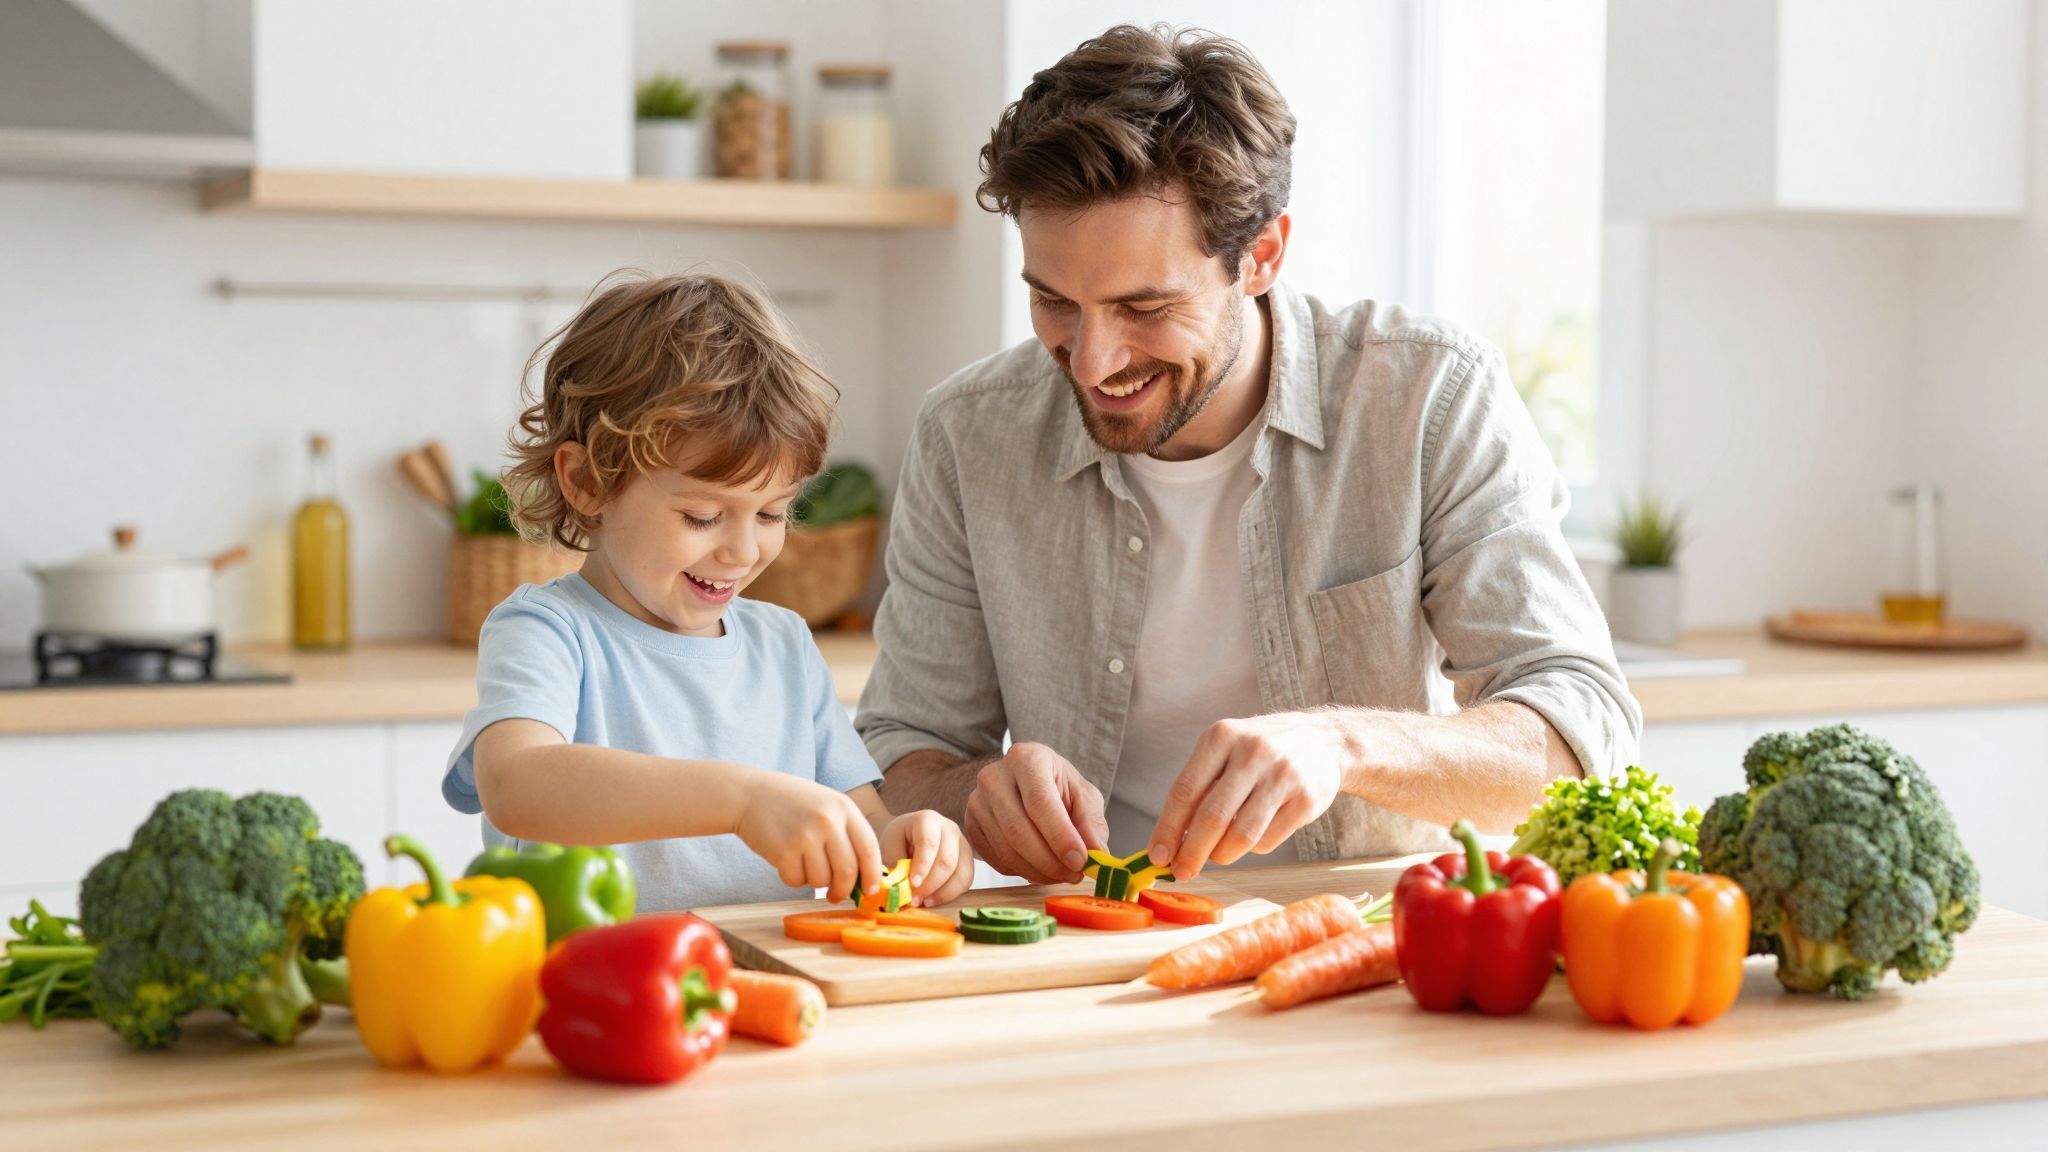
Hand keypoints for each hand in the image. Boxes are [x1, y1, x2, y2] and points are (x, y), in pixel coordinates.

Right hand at [734, 773, 885, 902]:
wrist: (749, 794)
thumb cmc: (792, 804)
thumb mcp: (827, 806)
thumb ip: (847, 833)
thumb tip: (864, 876)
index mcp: (844, 807)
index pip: (869, 848)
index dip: (873, 875)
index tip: (871, 890)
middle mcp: (827, 821)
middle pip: (848, 871)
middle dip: (843, 890)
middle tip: (835, 894)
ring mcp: (805, 836)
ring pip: (822, 880)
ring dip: (814, 881)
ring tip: (803, 861)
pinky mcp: (783, 851)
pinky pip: (797, 882)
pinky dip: (793, 879)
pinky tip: (785, 860)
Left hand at [879, 810, 975, 905]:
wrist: (912, 834)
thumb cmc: (900, 838)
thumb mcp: (890, 845)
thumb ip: (894, 864)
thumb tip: (897, 887)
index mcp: (927, 819)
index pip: (928, 842)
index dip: (922, 865)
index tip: (913, 884)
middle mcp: (949, 828)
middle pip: (947, 860)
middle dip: (930, 884)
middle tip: (915, 899)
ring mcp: (962, 843)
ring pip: (960, 873)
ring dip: (942, 893)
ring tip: (924, 902)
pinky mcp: (968, 859)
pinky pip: (966, 880)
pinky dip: (951, 894)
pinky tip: (934, 899)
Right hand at [962, 743, 1107, 883]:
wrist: (1024, 782)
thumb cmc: (1057, 786)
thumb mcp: (1082, 794)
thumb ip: (1092, 822)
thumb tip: (1097, 854)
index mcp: (1026, 758)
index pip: (1040, 802)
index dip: (1060, 837)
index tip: (1080, 861)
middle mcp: (994, 777)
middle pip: (1018, 831)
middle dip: (1050, 862)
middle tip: (1074, 875)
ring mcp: (977, 802)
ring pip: (1007, 851)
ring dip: (1039, 872)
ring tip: (1062, 875)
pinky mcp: (970, 825)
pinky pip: (997, 860)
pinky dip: (1023, 872)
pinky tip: (1041, 868)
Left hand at [1148, 713, 1351, 878]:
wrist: (1324, 741)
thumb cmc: (1260, 752)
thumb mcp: (1226, 750)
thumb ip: (1199, 787)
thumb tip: (1170, 840)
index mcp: (1222, 736)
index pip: (1185, 790)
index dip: (1167, 828)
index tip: (1158, 855)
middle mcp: (1252, 752)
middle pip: (1212, 817)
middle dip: (1191, 852)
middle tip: (1182, 871)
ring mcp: (1283, 775)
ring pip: (1241, 835)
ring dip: (1222, 855)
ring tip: (1218, 855)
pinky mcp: (1307, 799)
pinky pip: (1268, 840)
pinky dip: (1253, 848)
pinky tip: (1253, 836)